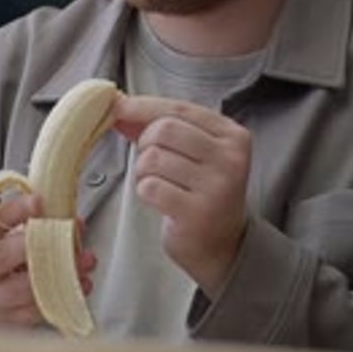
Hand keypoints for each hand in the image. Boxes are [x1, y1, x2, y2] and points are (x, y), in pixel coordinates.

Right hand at [0, 193, 96, 325]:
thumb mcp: (2, 230)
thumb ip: (29, 219)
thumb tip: (67, 213)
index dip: (16, 210)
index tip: (39, 202)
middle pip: (3, 256)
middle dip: (41, 244)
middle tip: (70, 236)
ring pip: (24, 288)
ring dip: (60, 274)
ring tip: (85, 262)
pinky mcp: (6, 319)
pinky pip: (36, 311)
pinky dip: (61, 297)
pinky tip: (80, 284)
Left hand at [114, 95, 250, 298]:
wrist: (222, 245)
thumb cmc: (202, 191)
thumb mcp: (193, 151)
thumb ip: (161, 125)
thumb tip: (119, 106)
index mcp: (233, 135)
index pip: (180, 108)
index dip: (145, 106)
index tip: (119, 107)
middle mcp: (230, 158)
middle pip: (165, 129)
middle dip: (145, 142)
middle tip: (150, 161)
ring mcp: (217, 187)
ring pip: (154, 157)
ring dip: (143, 170)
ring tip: (157, 182)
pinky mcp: (197, 213)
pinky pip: (151, 186)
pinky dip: (144, 190)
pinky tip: (158, 199)